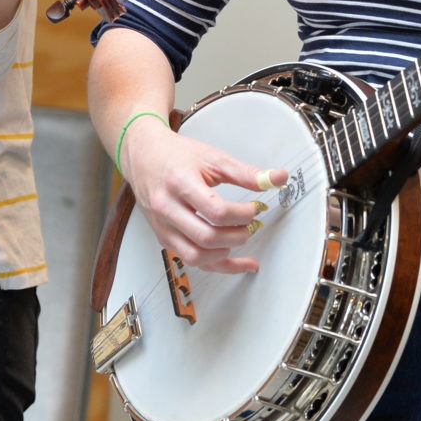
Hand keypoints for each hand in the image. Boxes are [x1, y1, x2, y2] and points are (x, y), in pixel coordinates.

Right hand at [123, 118, 287, 274]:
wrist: (144, 156)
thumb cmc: (175, 155)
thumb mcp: (213, 157)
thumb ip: (246, 173)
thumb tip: (277, 178)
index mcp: (180, 183)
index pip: (216, 211)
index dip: (243, 214)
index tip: (256, 208)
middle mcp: (167, 208)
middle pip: (206, 237)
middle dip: (237, 235)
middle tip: (253, 223)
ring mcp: (163, 226)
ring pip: (196, 255)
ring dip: (226, 253)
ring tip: (243, 237)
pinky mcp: (164, 237)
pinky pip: (190, 260)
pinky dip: (216, 265)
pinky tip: (237, 261)